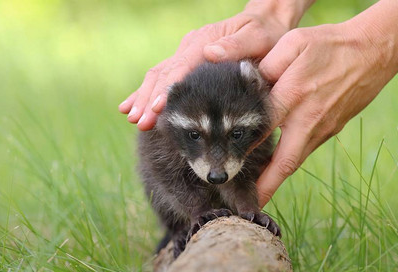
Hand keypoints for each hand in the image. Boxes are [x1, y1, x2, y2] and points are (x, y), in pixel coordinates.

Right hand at [118, 1, 296, 130]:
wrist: (265, 24)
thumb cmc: (265, 35)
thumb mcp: (257, 38)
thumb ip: (236, 46)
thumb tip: (210, 53)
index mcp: (205, 41)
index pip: (181, 67)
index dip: (167, 89)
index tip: (156, 108)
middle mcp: (192, 47)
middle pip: (164, 73)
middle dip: (149, 98)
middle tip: (139, 122)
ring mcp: (187, 54)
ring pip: (158, 76)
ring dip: (144, 97)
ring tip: (132, 118)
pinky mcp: (187, 63)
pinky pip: (164, 78)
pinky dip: (148, 92)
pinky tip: (134, 106)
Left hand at [256, 22, 397, 207]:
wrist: (374, 52)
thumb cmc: (330, 44)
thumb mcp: (294, 42)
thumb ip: (267, 62)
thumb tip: (243, 76)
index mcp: (295, 95)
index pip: (262, 129)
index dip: (243, 149)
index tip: (229, 167)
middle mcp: (309, 118)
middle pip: (285, 161)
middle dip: (267, 186)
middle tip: (251, 206)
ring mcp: (324, 127)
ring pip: (297, 159)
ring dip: (278, 178)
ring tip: (260, 190)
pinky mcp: (332, 129)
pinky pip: (307, 149)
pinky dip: (290, 161)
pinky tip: (278, 163)